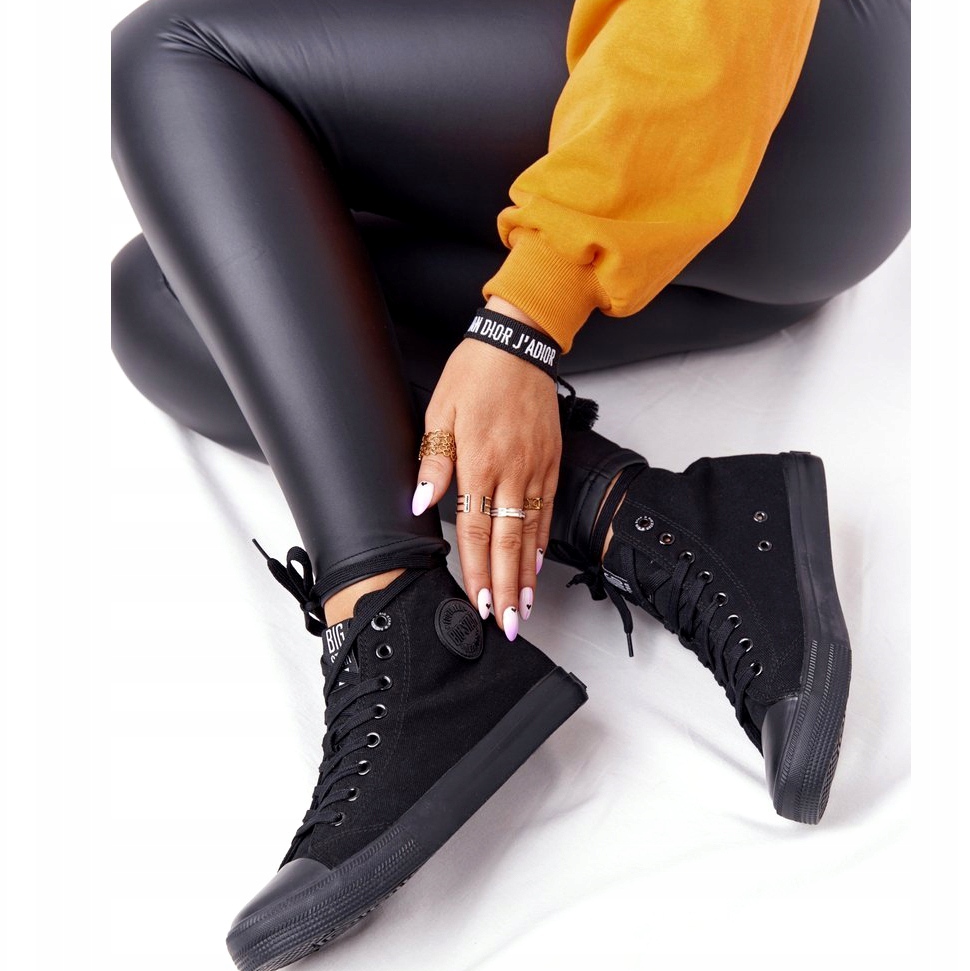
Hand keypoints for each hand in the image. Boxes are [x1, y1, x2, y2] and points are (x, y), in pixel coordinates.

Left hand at [412, 299, 560, 639]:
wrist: (517, 345)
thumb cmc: (474, 376)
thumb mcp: (439, 413)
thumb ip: (432, 463)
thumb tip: (419, 503)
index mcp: (478, 463)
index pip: (474, 531)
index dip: (475, 572)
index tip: (479, 605)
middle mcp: (511, 472)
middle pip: (507, 543)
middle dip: (506, 588)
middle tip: (510, 625)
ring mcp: (535, 469)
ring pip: (531, 532)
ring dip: (526, 574)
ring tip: (525, 607)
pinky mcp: (550, 461)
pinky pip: (546, 510)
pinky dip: (542, 541)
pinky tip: (537, 563)